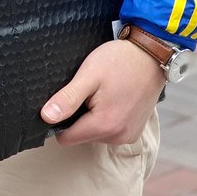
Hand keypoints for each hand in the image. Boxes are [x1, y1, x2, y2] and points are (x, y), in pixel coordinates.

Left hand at [40, 38, 164, 145]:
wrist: (150, 56)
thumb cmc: (119, 61)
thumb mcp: (88, 75)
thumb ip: (68, 99)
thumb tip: (46, 117)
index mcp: (104, 125)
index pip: (67, 138)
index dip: (59, 120)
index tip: (64, 100)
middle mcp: (118, 137)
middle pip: (81, 135)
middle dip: (78, 116)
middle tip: (87, 90)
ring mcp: (128, 135)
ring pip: (95, 133)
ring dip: (92, 116)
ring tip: (100, 92)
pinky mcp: (134, 131)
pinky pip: (109, 130)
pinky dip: (105, 117)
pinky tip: (110, 97)